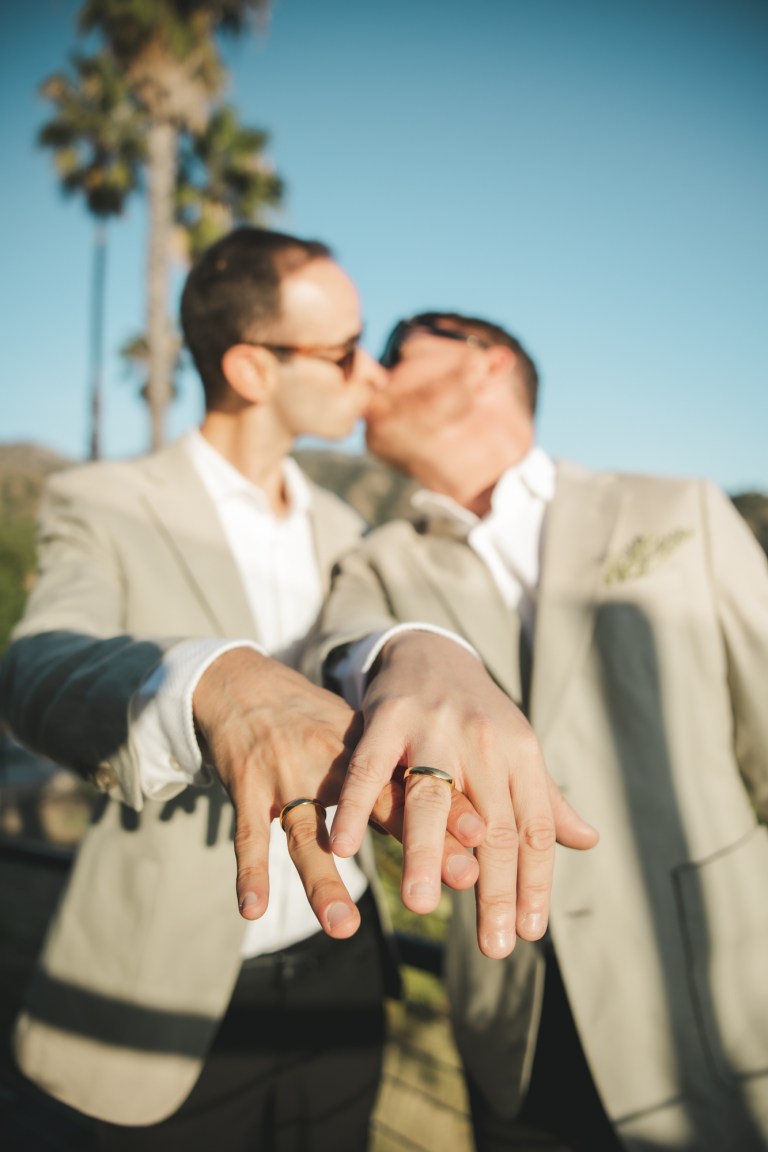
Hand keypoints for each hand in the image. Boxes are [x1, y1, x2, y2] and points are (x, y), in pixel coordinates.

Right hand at [192, 647, 483, 938]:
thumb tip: (467, 826)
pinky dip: (251, 872)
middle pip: (378, 807)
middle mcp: (331, 760)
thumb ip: (401, 782)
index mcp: (367, 748)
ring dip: (324, 882)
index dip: (448, 809)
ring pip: (308, 833)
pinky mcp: (246, 786)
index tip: (481, 837)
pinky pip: (249, 835)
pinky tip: (254, 909)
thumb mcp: (359, 740)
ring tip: (346, 928)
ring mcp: (286, 774)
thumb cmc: (314, 723)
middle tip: (456, 881)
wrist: (244, 687)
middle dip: (418, 847)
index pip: (415, 783)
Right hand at [329, 632, 598, 957]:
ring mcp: (434, 727)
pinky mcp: (387, 716)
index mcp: (520, 755)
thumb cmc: (478, 716)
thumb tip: (588, 842)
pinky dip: (355, 805)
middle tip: (491, 945)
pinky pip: (370, 768)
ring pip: (433, 798)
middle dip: (493, 889)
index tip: (528, 932)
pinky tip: (343, 845)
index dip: (533, 882)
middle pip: (492, 824)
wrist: (431, 650)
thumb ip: (545, 801)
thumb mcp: (515, 752)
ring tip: (421, 905)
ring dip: (427, 852)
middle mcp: (484, 742)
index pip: (532, 830)